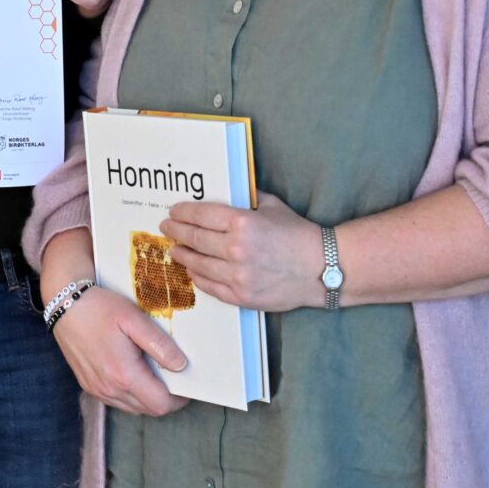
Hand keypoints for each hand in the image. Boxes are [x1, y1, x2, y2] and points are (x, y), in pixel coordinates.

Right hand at [51, 285, 188, 415]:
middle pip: (148, 410)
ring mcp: (96, 389)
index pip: (160, 404)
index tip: (186, 383)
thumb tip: (181, 365)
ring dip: (148, 397)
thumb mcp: (133, 318)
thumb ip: (158, 344)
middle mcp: (108, 388)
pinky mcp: (88, 385)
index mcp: (123, 374)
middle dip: (165, 398)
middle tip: (173, 376)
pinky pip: (117, 401)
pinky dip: (131, 393)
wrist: (63, 303)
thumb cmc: (99, 307)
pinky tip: (133, 372)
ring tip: (154, 372)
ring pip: (133, 408)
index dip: (178, 398)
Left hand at [162, 198, 327, 311]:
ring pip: (198, 265)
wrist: (322, 269)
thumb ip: (246, 199)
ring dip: (182, 256)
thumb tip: (225, 191)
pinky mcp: (242, 297)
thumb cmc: (298, 234)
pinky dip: (198, 277)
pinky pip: (210, 287)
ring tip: (175, 250)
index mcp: (242, 223)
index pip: (201, 216)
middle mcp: (236, 249)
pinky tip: (193, 271)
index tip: (173, 212)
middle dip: (176, 232)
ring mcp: (237, 276)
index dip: (182, 213)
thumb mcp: (271, 206)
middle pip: (194, 239)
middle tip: (166, 228)